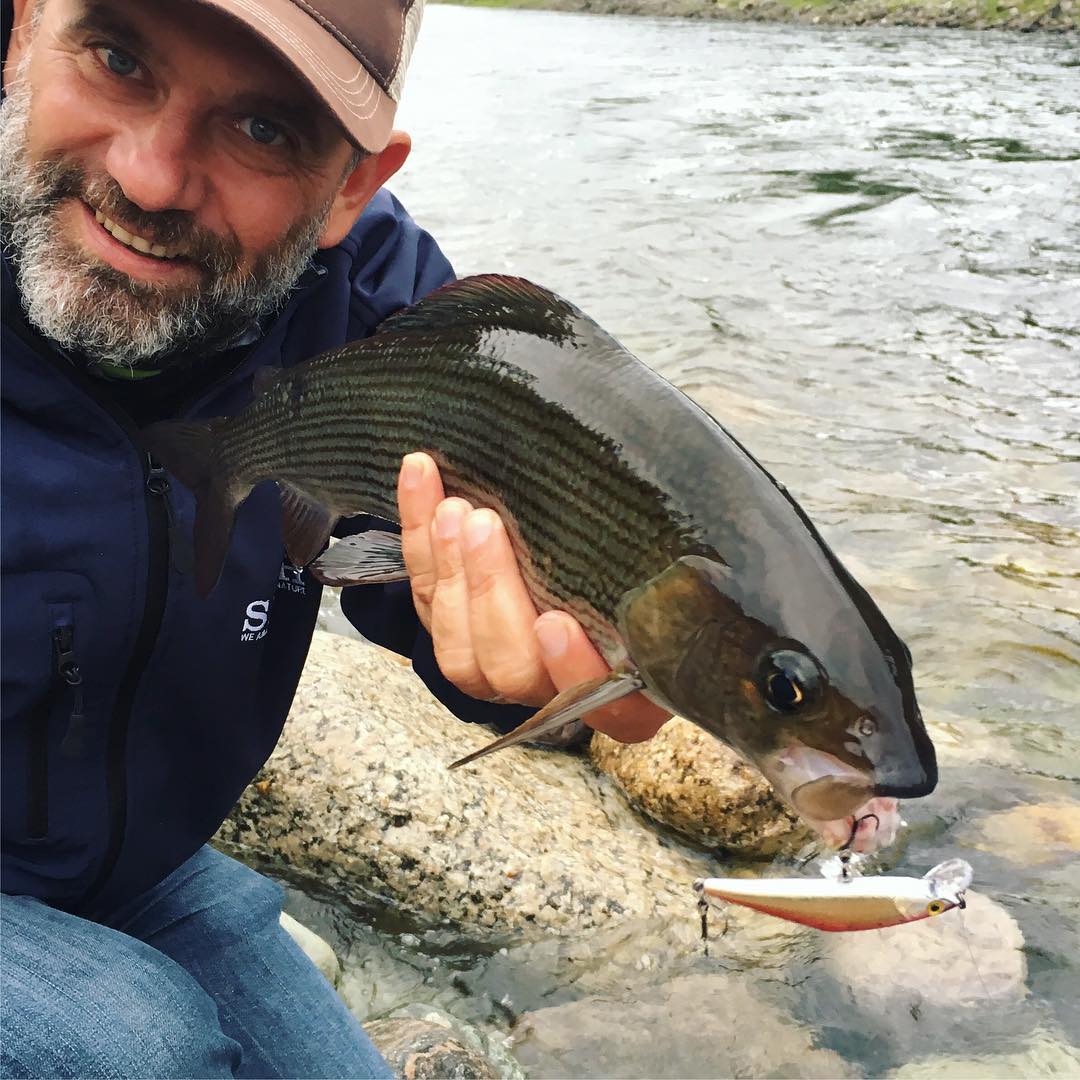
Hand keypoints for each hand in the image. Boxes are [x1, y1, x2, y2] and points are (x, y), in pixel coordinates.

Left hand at [397, 452, 670, 742]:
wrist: (608, 547)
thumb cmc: (657, 566)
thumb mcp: (675, 570)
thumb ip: (666, 559)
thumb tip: (678, 513)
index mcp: (629, 692)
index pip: (609, 709)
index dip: (575, 670)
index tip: (555, 623)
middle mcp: (561, 691)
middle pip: (514, 669)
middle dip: (491, 593)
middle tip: (485, 526)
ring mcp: (504, 669)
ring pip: (459, 649)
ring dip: (449, 572)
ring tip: (453, 509)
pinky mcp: (458, 634)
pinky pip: (427, 598)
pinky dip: (418, 535)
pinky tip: (420, 474)